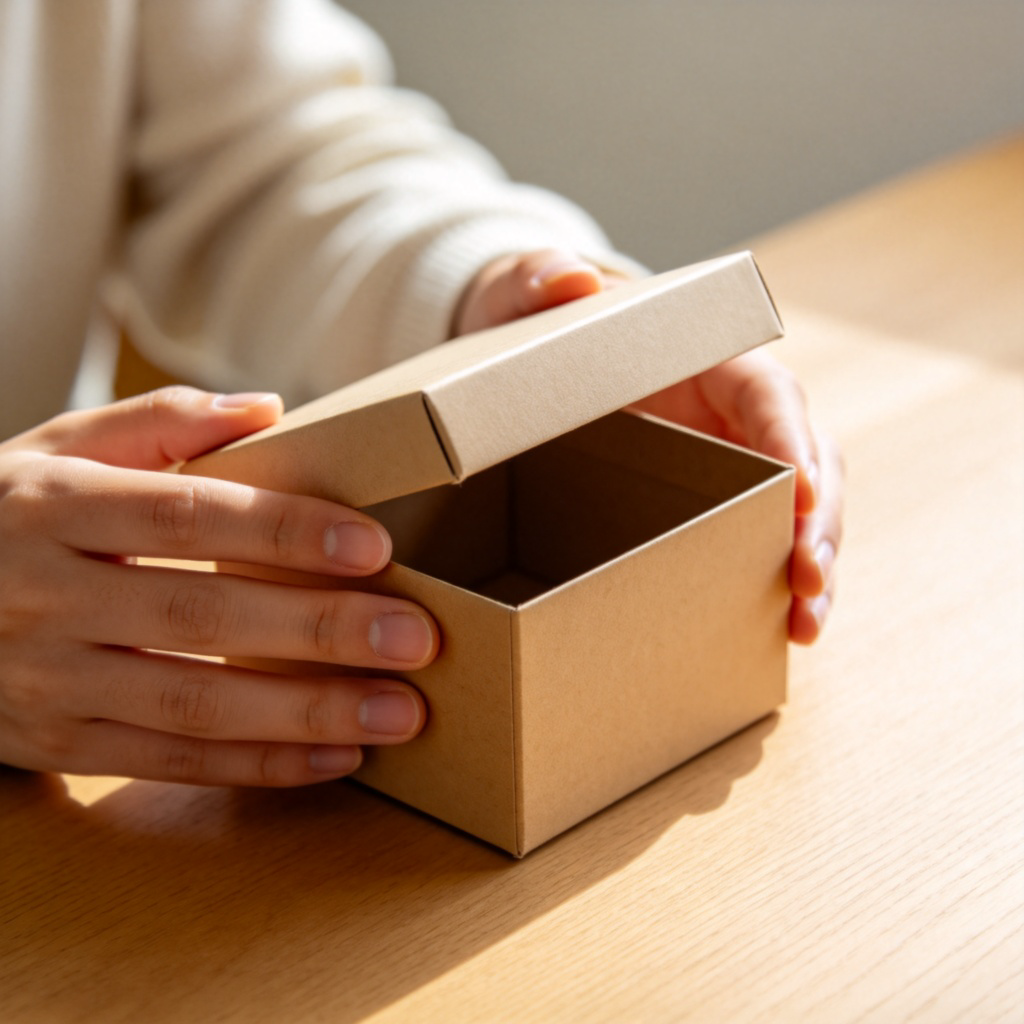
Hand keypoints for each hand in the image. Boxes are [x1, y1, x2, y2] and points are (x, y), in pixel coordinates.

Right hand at [0, 387, 437, 785]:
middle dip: (318, 629)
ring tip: (399, 712)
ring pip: (191, 701)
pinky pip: (167, 761)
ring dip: (305, 712)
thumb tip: (268, 407)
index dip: (283, 530)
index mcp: (54, 506)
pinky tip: (335, 758)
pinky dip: (257, 765)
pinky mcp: (56, 743)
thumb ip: (159, 421)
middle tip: (416, 637)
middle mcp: (45, 594)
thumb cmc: (5, 515)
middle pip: (201, 612)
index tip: (374, 546)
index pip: (185, 514)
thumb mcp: (56, 449)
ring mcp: (47, 679)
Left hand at [457, 250, 842, 643]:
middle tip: (808, 580)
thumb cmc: (532, 331)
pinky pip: (755, 544)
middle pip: (807, 463)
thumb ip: (536, 284)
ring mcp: (727, 466)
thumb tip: (572, 280)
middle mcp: (733, 417)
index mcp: (709, 361)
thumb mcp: (520, 301)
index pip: (770, 396)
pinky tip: (779, 632)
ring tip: (804, 625)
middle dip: (817, 522)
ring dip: (809, 568)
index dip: (793, 442)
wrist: (523, 373)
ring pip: (795, 515)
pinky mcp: (710, 507)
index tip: (801, 493)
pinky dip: (770, 587)